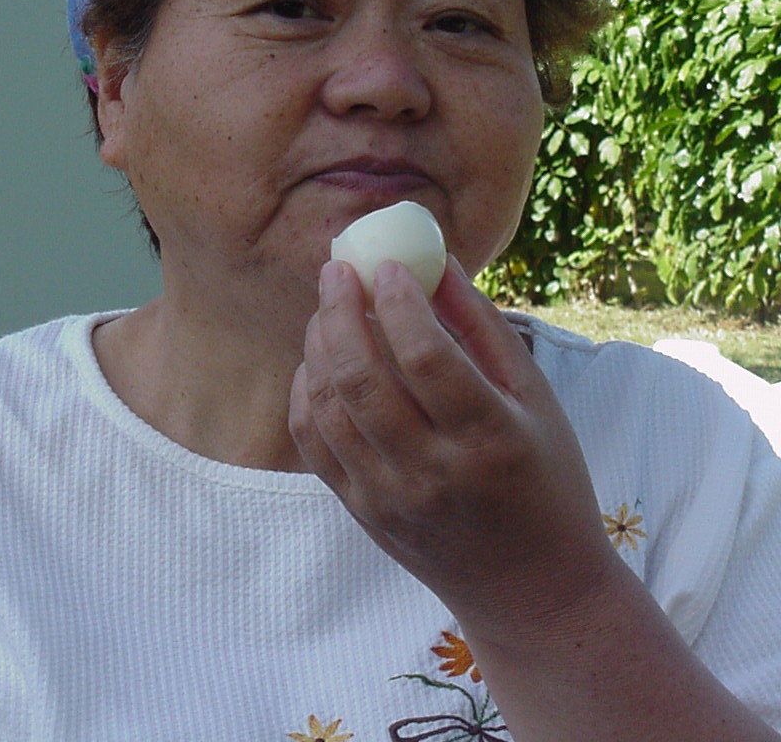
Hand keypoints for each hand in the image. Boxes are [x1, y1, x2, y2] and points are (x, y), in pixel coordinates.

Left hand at [289, 255, 621, 649]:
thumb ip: (482, 326)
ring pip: (328, 406)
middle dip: (340, 310)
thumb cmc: (546, 479)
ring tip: (329, 308)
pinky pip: (313, 443)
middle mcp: (432, 472)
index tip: (388, 264)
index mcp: (488, 438)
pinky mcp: (362, 513)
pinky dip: (306, 392)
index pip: (425, 356)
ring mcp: (389, 498)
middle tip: (337, 269)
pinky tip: (319, 361)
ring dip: (318, 345)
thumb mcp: (535, 398)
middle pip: (361, 378)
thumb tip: (436, 262)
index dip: (399, 300)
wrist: (533, 591)